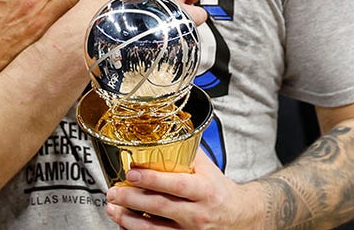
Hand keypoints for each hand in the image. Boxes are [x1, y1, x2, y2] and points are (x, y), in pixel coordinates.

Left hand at [104, 148, 261, 228]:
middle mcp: (197, 213)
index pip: (176, 185)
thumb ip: (187, 154)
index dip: (152, 179)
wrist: (240, 217)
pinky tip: (125, 224)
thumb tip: (165, 134)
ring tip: (113, 208)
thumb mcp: (209, 170)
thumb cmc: (220, 191)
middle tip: (113, 191)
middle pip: (160, 207)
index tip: (132, 173)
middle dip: (132, 199)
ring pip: (154, 228)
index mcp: (204, 191)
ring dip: (129, 219)